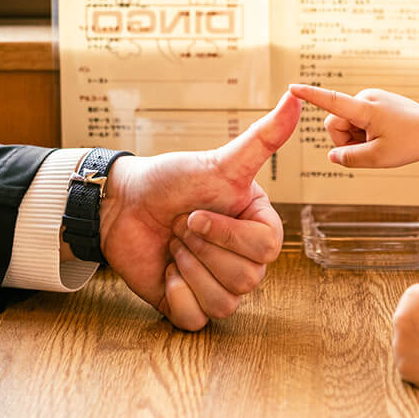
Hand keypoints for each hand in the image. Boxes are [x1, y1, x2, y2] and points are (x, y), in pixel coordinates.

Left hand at [99, 92, 300, 329]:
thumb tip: (296, 97)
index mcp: (260, 229)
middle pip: (246, 280)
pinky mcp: (190, 307)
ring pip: (224, 304)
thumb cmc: (172, 180)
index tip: (196, 213)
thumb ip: (263, 138)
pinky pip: (195, 320)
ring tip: (173, 245)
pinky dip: (175, 296)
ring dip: (188, 271)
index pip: (266, 250)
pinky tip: (165, 271)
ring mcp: (219, 287)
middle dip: (201, 249)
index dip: (227, 235)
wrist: (123, 205)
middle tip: (180, 226)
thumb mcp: (219, 162)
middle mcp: (245, 261)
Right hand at [288, 84, 418, 168]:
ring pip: (347, 123)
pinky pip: (358, 120)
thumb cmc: (412, 143)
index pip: (331, 101)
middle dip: (345, 140)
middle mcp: (366, 97)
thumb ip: (350, 158)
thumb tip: (332, 156)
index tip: (291, 88)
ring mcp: (372, 98)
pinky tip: (386, 136)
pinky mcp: (376, 102)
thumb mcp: (378, 158)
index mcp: (366, 108)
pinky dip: (366, 133)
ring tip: (382, 141)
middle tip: (372, 149)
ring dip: (357, 137)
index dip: (310, 96)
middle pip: (336, 123)